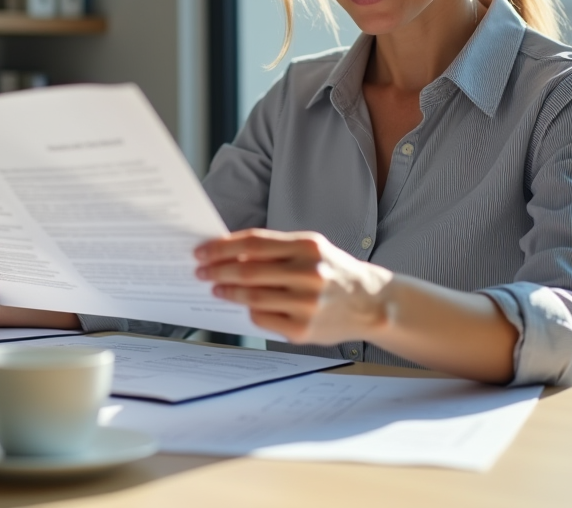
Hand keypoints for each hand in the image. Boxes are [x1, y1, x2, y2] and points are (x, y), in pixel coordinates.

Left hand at [194, 229, 392, 345]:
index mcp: (308, 247)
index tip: (202, 251)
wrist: (371, 303)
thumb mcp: (311, 250)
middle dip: (218, 270)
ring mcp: (307, 303)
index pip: (254, 243)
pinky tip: (244, 305)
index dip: (223, 247)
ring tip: (216, 288)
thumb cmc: (333, 272)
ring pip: (252, 297)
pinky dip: (249, 311)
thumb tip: (229, 253)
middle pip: (249, 271)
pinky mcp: (303, 329)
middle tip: (200, 271)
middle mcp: (309, 274)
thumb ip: (275, 250)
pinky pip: (262, 319)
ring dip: (227, 292)